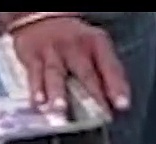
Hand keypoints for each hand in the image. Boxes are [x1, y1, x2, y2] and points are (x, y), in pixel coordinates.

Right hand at [6, 13, 130, 112]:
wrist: (41, 18)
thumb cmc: (75, 42)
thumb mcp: (96, 48)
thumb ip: (109, 73)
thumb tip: (120, 104)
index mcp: (96, 44)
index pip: (110, 67)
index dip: (117, 87)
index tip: (123, 105)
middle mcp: (74, 47)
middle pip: (85, 73)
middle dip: (92, 94)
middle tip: (98, 114)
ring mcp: (52, 51)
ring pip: (56, 73)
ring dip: (58, 92)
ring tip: (61, 108)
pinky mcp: (32, 56)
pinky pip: (34, 74)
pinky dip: (36, 89)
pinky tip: (39, 102)